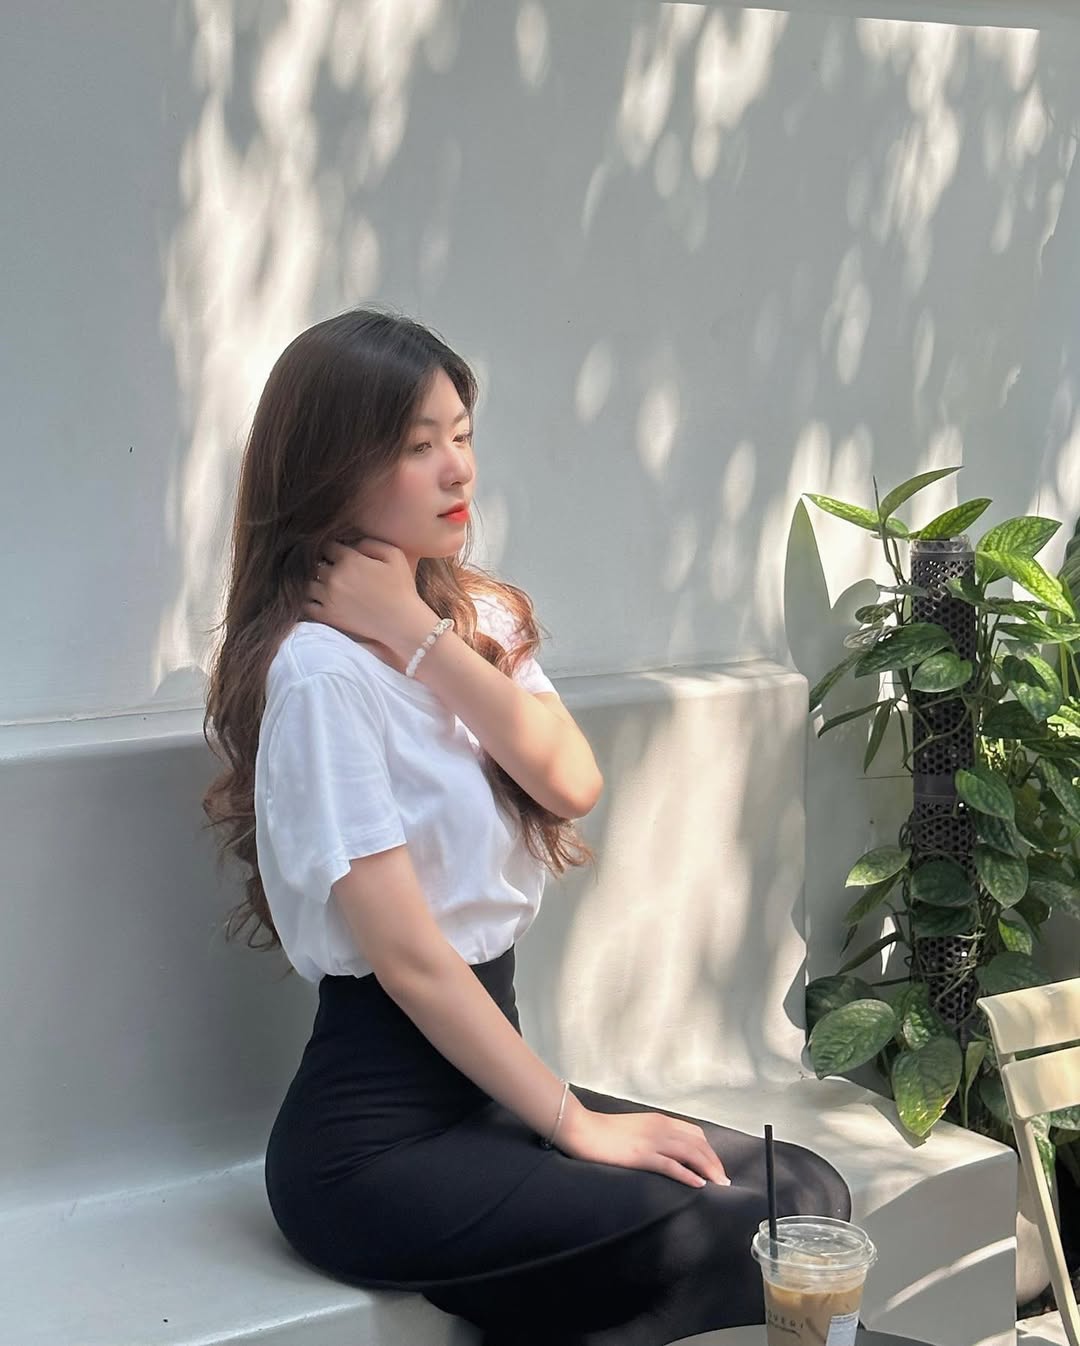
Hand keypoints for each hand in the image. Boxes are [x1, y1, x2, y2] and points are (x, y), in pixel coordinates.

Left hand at [304, 539, 433, 649]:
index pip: (327, 546)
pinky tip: (318, 600)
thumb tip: (352, 543)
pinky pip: (306, 605)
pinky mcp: (328, 616)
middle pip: (316, 564)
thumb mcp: (394, 555)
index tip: (337, 554)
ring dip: (314, 582)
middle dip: (323, 565)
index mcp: (349, 559)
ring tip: (324, 585)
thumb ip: (371, 542)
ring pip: (308, 584)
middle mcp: (334, 577)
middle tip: (332, 570)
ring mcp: (328, 597)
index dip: (332, 549)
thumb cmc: (401, 588)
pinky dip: (309, 601)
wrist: (402, 622)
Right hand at [558, 1105, 729, 1188]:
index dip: (709, 1150)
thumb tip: (669, 1150)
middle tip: (724, 1180)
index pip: (695, 1133)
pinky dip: (688, 1174)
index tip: (715, 1165)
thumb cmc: (605, 1131)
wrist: (583, 1129)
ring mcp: (651, 1141)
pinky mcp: (641, 1155)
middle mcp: (659, 1127)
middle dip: (714, 1162)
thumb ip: (653, 1134)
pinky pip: (671, 1165)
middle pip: (698, 1143)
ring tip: (719, 1184)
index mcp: (658, 1120)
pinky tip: (698, 1184)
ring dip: (708, 1169)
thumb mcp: (636, 1127)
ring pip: (690, 1153)